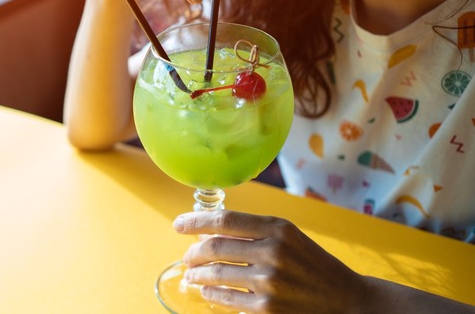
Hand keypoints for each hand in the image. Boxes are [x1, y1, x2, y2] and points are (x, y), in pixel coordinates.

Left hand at [173, 210, 362, 312]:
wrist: (347, 301)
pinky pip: (226, 299)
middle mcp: (273, 251)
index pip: (224, 220)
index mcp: (278, 228)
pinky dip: (212, 294)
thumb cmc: (312, 265)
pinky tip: (208, 292)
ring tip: (191, 276)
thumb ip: (252, 232)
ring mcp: (269, 282)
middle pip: (214, 247)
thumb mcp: (289, 238)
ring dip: (197, 275)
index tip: (178, 224)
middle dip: (193, 253)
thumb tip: (206, 233)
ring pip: (216, 275)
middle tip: (187, 257)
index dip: (195, 221)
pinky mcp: (267, 309)